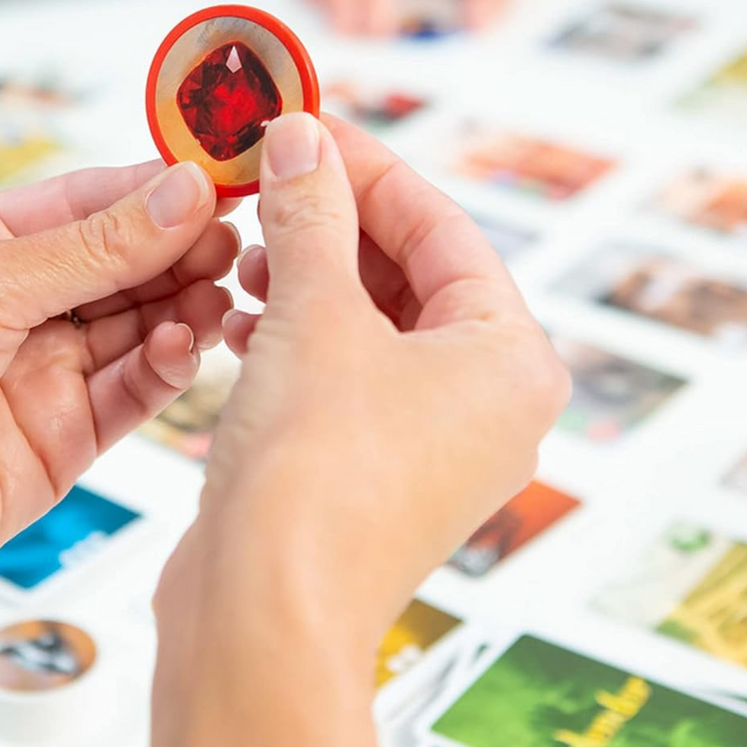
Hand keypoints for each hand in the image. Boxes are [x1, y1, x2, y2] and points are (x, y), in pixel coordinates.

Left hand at [0, 160, 237, 615]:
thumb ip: (95, 246)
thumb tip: (183, 193)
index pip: (85, 204)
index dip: (151, 192)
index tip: (214, 182)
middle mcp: (16, 305)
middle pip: (121, 264)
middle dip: (177, 249)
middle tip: (231, 240)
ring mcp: (44, 371)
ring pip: (138, 325)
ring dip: (181, 305)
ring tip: (219, 290)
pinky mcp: (66, 435)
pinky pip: (132, 390)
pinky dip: (164, 367)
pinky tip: (180, 345)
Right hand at [160, 114, 569, 643]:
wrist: (265, 618)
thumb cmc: (313, 471)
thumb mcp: (313, 315)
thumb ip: (311, 217)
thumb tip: (301, 139)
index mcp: (508, 356)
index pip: (441, 226)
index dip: (366, 168)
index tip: (304, 128)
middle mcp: (485, 401)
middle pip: (409, 273)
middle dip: (330, 225)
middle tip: (266, 184)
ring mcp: (430, 442)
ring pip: (370, 324)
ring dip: (306, 280)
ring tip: (246, 257)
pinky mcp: (372, 470)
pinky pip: (343, 375)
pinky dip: (295, 338)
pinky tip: (238, 321)